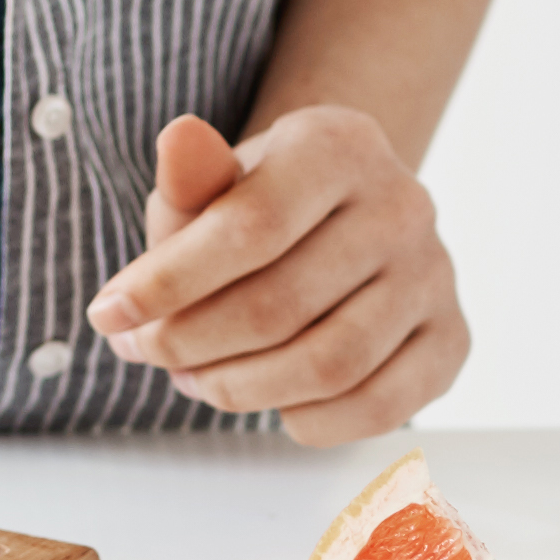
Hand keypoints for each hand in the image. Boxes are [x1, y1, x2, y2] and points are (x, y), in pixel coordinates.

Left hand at [88, 107, 470, 442]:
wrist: (341, 223)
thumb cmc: (258, 209)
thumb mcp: (213, 185)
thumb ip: (191, 180)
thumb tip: (177, 139)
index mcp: (340, 145)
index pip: (248, 226)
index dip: (166, 283)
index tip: (106, 316)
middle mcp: (405, 204)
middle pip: (280, 306)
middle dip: (191, 344)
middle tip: (148, 353)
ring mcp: (436, 274)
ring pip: (329, 365)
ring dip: (240, 389)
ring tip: (195, 379)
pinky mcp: (452, 339)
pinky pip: (377, 406)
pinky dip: (308, 421)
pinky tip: (269, 401)